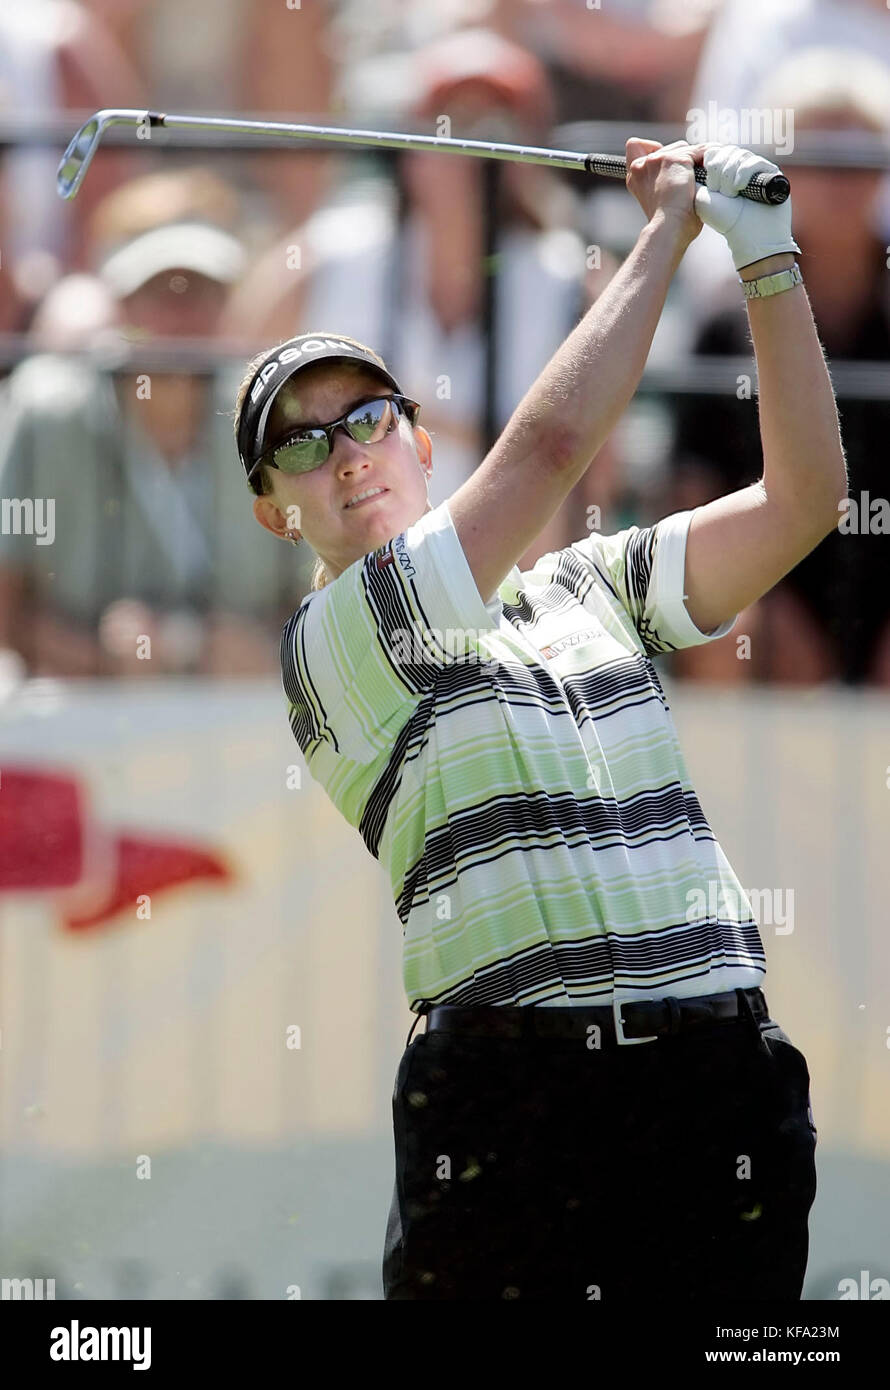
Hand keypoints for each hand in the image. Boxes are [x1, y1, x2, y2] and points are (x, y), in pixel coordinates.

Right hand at [625, 138, 704, 251]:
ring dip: (694, 162)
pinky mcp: (675, 159)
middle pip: (670, 148)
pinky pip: (699, 151)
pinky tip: (711, 174)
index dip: (652, 149)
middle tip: (690, 181)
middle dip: (682, 160)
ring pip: (684, 148)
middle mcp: (642, 165)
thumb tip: (688, 177)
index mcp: (635, 176)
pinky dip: (708, 160)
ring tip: (699, 182)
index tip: (665, 163)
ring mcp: (657, 160)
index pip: (636, 145)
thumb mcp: (659, 202)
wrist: (668, 230)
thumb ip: (664, 183)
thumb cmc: (668, 226)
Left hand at [693, 144, 799, 270]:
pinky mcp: (771, 172)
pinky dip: (744, 172)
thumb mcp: (703, 198)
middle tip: (722, 193)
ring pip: (739, 154)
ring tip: (731, 194)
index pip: (715, 152)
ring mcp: (757, 168)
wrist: (750, 237)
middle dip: (719, 172)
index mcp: (725, 171)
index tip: (711, 187)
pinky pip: (754, 161)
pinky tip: (740, 186)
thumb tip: (699, 154)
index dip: (711, 165)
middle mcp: (741, 167)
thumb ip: (698, 176)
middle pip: (726, 151)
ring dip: (730, 175)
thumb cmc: (726, 221)